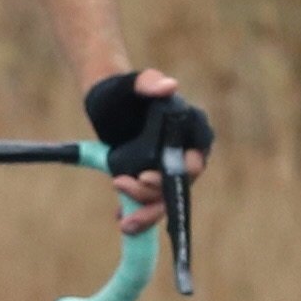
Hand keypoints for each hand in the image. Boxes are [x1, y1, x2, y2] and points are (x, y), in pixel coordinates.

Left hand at [82, 66, 212, 228]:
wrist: (107, 103)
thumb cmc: (123, 89)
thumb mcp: (133, 85)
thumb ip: (149, 83)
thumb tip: (168, 86)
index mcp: (192, 130)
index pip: (194, 163)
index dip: (174, 176)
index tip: (145, 177)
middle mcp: (186, 153)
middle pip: (177, 187)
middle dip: (151, 196)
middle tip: (119, 184)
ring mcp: (169, 169)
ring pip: (162, 199)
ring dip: (141, 206)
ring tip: (117, 194)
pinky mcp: (152, 179)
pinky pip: (150, 203)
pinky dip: (136, 212)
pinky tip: (120, 217)